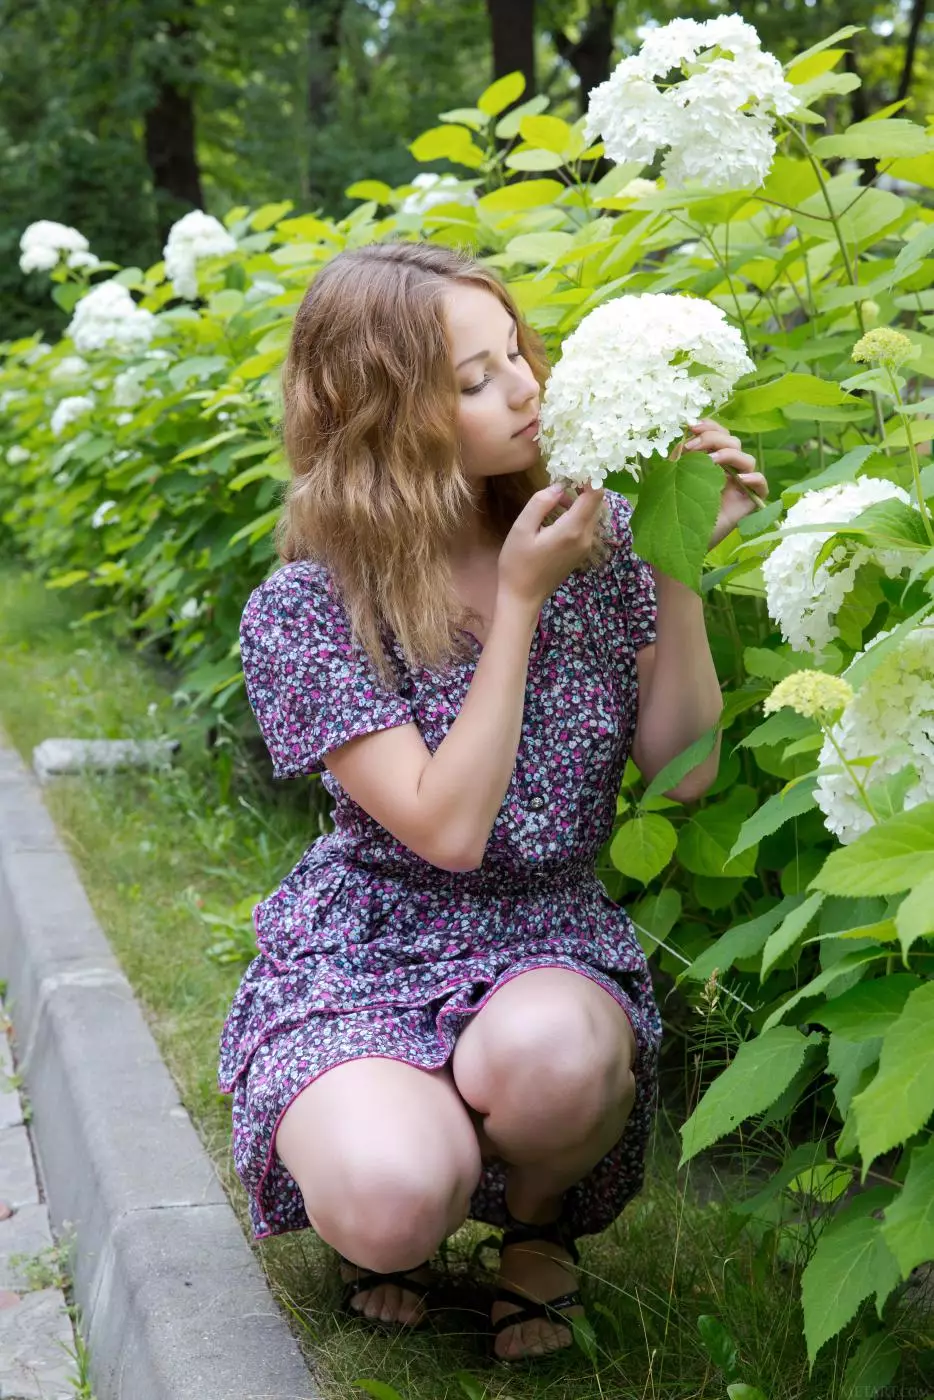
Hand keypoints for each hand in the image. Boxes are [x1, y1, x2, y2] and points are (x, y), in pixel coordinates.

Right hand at [497, 482, 604, 611]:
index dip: (589, 477)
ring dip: (576, 502)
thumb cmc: (518, 564)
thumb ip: (540, 503)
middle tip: (560, 478)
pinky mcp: (580, 552)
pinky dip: (574, 515)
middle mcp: (585, 537)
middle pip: (595, 503)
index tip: (574, 467)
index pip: (595, 495)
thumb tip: (558, 486)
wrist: (523, 597)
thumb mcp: (522, 528)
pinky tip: (554, 516)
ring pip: (590, 514)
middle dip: (581, 488)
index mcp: (572, 529)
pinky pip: (584, 526)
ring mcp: (585, 546)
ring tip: (552, 499)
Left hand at [679, 419, 767, 549]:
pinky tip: (738, 480)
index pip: (720, 434)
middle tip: (691, 448)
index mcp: (713, 461)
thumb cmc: (676, 509)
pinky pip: (761, 483)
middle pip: (733, 442)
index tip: (691, 427)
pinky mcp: (750, 501)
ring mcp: (741, 485)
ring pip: (747, 459)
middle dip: (712, 439)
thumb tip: (687, 435)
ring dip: (728, 454)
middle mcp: (729, 470)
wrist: (680, 540)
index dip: (709, 426)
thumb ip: (681, 456)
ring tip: (708, 463)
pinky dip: (753, 478)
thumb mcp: (675, 477)